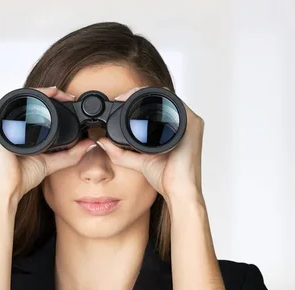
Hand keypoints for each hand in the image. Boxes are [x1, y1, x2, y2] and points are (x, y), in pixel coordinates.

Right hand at [0, 86, 95, 202]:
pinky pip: (11, 100)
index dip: (51, 101)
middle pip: (27, 100)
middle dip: (49, 95)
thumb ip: (69, 154)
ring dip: (41, 93)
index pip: (31, 108)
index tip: (69, 101)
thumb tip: (89, 144)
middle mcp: (3, 123)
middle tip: (68, 97)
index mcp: (13, 130)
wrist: (7, 189)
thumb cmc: (20, 178)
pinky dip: (30, 95)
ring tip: (60, 94)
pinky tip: (46, 96)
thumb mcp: (50, 162)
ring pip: (21, 97)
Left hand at [96, 87, 203, 201]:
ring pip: (167, 96)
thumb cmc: (165, 178)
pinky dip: (157, 100)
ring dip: (146, 94)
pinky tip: (140, 103)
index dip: (137, 99)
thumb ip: (119, 153)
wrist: (179, 190)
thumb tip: (101, 142)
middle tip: (120, 98)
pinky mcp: (192, 124)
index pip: (156, 104)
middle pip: (161, 97)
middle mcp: (185, 122)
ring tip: (126, 98)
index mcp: (174, 128)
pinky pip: (175, 104)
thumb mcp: (137, 161)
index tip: (119, 102)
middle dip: (139, 94)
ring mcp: (191, 122)